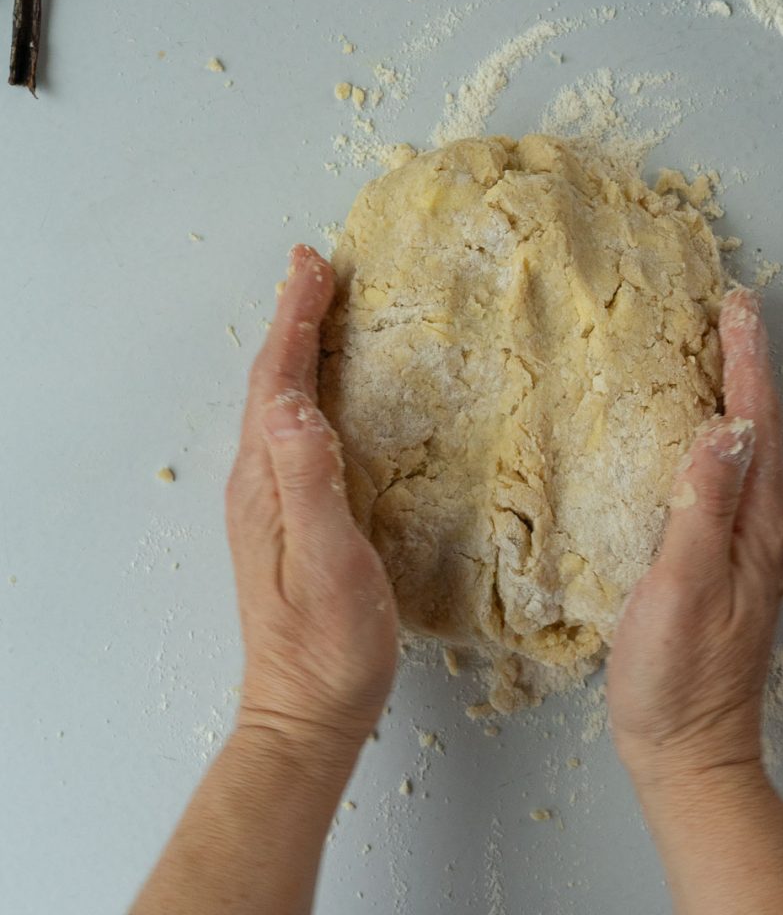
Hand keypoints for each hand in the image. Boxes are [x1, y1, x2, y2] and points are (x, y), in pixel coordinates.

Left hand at [225, 245, 397, 761]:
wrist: (308, 709)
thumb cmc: (328, 644)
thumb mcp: (326, 563)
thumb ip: (308, 483)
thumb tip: (292, 405)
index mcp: (266, 483)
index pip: (277, 383)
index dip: (297, 321)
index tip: (315, 267)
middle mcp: (260, 483)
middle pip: (273, 384)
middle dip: (295, 320)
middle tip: (316, 269)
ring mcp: (273, 501)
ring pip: (282, 404)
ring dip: (299, 349)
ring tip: (320, 309)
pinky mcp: (292, 517)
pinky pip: (297, 432)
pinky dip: (310, 389)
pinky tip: (326, 391)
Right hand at [607, 288, 782, 785]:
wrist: (686, 748)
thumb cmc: (677, 677)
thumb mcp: (684, 588)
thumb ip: (703, 507)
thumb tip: (725, 427)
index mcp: (755, 526)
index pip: (756, 425)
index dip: (746, 360)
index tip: (737, 306)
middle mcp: (757, 527)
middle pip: (758, 429)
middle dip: (745, 364)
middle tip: (728, 311)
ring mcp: (739, 545)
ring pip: (741, 452)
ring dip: (731, 396)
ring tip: (712, 353)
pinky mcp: (715, 560)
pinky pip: (720, 480)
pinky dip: (710, 439)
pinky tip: (688, 436)